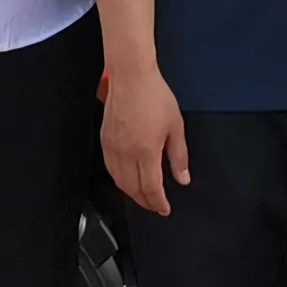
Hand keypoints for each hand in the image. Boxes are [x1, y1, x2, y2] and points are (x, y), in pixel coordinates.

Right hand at [102, 67, 189, 216]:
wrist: (131, 77)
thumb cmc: (155, 96)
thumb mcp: (175, 126)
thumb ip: (178, 156)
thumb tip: (182, 178)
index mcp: (146, 152)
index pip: (151, 188)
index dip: (158, 203)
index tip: (165, 209)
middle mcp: (126, 154)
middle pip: (133, 189)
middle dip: (145, 202)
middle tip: (155, 206)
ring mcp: (112, 148)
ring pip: (119, 182)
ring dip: (132, 193)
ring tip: (143, 196)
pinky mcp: (104, 141)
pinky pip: (110, 169)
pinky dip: (119, 180)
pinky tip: (127, 179)